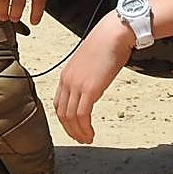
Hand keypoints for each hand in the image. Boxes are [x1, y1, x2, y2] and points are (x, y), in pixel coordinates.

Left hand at [53, 12, 134, 143]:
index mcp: (66, 75)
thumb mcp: (90, 62)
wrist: (113, 34)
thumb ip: (86, 76)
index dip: (64, 119)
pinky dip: (85, 128)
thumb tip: (92, 87)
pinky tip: (91, 133)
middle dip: (70, 129)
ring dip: (78, 132)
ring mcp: (77, 85)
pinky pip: (82, 115)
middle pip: (62, 113)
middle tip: (80, 139)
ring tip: (87, 139)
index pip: (59, 103)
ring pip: (71, 117)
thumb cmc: (106, 44)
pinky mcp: (89, 89)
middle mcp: (67, 81)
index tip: (73, 128)